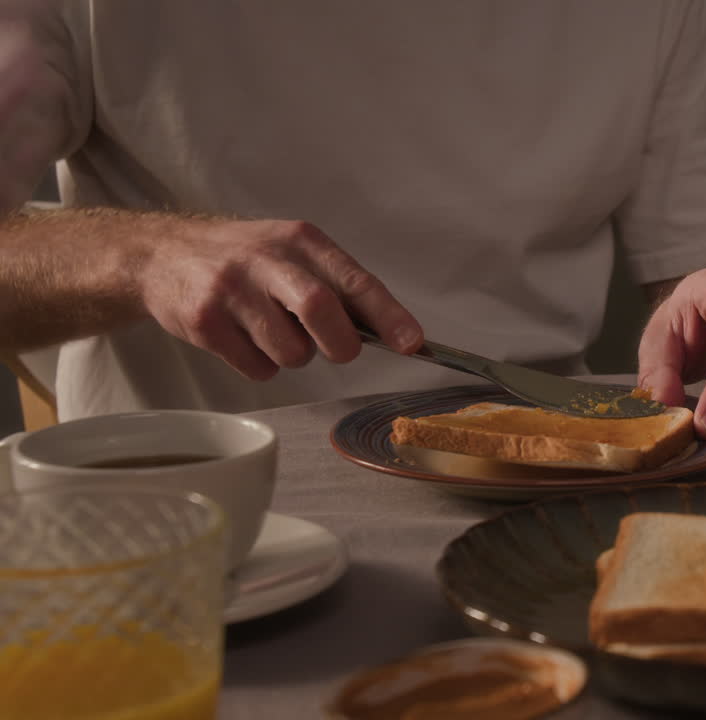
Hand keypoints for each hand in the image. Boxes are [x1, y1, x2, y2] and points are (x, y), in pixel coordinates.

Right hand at [137, 217, 421, 379]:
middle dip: (339, 345)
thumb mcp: (292, 252)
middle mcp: (267, 260)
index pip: (354, 280)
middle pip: (321, 311)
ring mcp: (232, 290)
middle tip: (335, 349)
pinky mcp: (204, 321)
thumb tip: (392, 333)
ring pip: (291, 352)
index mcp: (301, 241)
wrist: (162, 254)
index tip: (412, 343)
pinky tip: (244, 339)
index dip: (388, 315)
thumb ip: (337, 286)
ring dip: (293, 356)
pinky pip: (257, 368)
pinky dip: (261, 366)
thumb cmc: (246, 260)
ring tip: (272, 331)